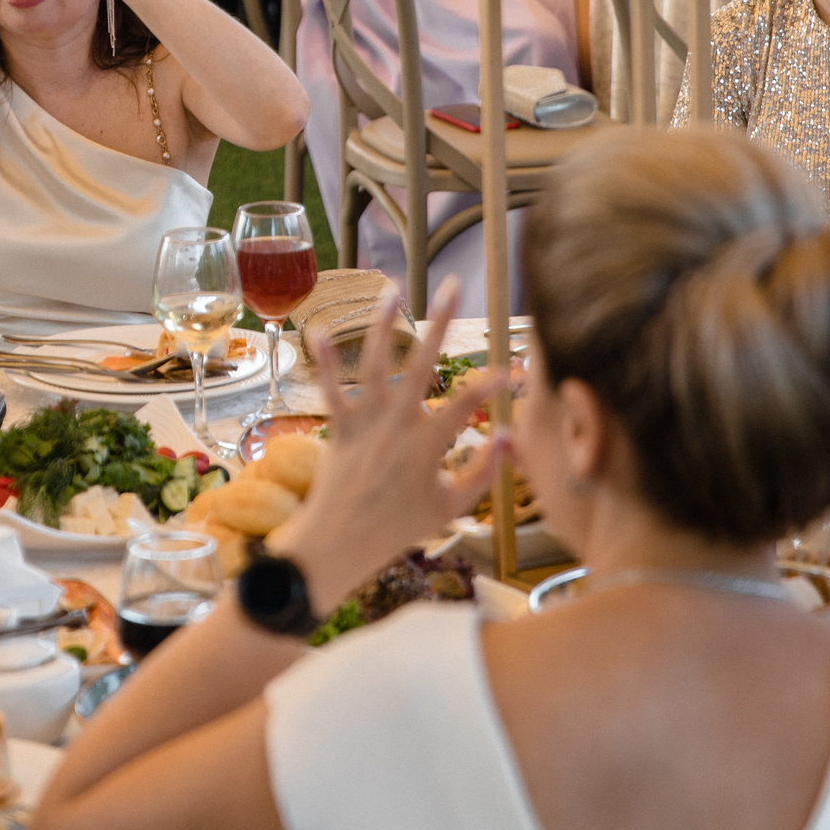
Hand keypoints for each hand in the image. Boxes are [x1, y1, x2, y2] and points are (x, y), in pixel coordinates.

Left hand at [271, 281, 505, 615]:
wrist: (340, 544)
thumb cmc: (397, 529)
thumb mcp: (450, 508)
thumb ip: (482, 472)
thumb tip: (506, 436)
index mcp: (429, 445)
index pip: (468, 403)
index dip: (492, 382)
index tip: (512, 367)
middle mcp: (398, 425)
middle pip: (423, 363)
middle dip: (440, 321)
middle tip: (451, 284)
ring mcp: (366, 423)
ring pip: (376, 364)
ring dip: (383, 324)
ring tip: (393, 290)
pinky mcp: (339, 427)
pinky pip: (330, 389)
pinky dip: (325, 361)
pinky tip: (318, 330)